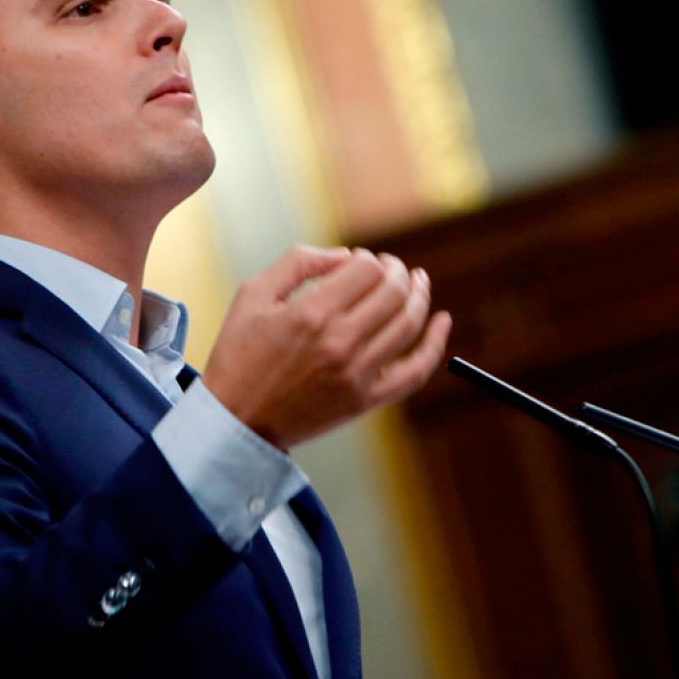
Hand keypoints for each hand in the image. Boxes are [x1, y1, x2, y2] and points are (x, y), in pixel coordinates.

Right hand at [201, 245, 451, 448]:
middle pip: (393, 292)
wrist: (236, 421)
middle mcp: (339, 342)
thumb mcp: (253, 295)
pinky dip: (434, 345)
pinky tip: (442, 322)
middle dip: (397, 272)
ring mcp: (357, 373)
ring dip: (419, 296)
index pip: (366, 270)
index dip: (368, 259)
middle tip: (391, 268)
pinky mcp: (366, 400)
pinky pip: (415, 371)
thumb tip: (346, 257)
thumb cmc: (239, 354)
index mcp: (311, 313)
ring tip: (418, 282)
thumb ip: (299, 262)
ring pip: (408, 324)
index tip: (358, 262)